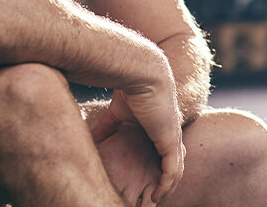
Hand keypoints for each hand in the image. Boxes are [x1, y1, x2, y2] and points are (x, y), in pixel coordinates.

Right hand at [89, 83, 185, 204]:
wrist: (142, 73)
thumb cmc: (130, 88)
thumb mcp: (117, 113)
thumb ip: (107, 127)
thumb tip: (90, 137)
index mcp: (160, 128)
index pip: (166, 153)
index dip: (160, 169)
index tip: (149, 184)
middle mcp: (170, 134)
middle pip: (174, 164)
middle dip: (167, 183)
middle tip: (155, 198)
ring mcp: (173, 138)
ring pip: (176, 170)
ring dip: (167, 188)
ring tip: (157, 200)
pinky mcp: (170, 140)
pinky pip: (173, 170)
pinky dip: (168, 184)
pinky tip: (160, 195)